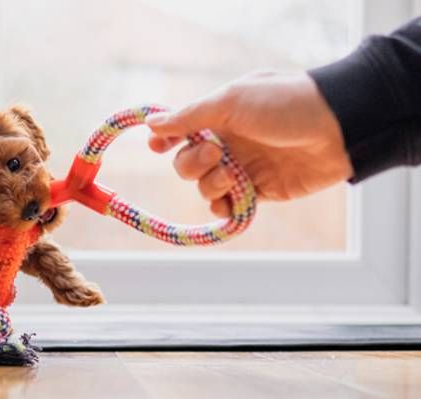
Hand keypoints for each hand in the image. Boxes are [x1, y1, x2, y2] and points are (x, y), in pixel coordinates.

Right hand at [147, 72, 353, 216]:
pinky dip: (223, 207)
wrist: (337, 128)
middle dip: (192, 163)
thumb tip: (152, 123)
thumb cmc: (284, 104)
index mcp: (218, 115)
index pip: (180, 130)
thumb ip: (190, 116)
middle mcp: (226, 142)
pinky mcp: (259, 191)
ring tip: (233, 175)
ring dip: (210, 184)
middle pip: (186, 164)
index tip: (157, 147)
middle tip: (216, 152)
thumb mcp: (232, 100)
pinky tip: (228, 202)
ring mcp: (242, 167)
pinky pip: (228, 205)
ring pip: (205, 186)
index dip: (164, 139)